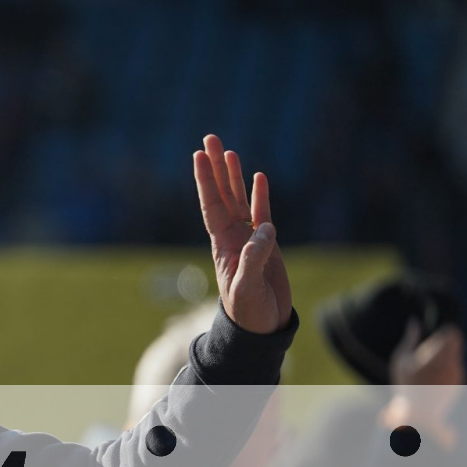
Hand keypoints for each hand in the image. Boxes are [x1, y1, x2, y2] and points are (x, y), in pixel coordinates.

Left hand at [193, 134, 290, 333]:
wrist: (263, 328)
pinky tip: (258, 176)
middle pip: (222, 194)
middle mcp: (233, 236)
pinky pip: (262, 213)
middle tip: (209, 139)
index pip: (211, 205)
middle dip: (215, 167)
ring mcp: (250, 238)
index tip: (198, 155)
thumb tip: (265, 230)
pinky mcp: (268, 244)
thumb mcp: (247, 289)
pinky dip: (261, 195)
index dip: (205, 180)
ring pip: (240, 199)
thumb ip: (253, 260)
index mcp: (223, 244)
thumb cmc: (249, 313)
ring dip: (234, 176)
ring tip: (228, 151)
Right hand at [389, 321, 465, 388]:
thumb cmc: (406, 384)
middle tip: (430, 348)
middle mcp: (453, 362)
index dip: (445, 330)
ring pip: (455, 355)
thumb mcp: (401, 358)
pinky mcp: (458, 382)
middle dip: (445, 342)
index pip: (452, 332)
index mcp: (440, 353)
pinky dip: (446, 368)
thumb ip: (410, 337)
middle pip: (455, 343)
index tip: (436, 333)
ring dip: (445, 356)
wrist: (418, 414)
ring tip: (427, 368)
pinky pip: (455, 367)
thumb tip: (414, 320)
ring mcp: (458, 373)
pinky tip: (431, 378)